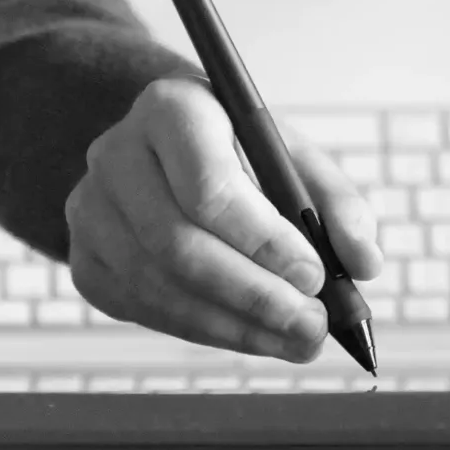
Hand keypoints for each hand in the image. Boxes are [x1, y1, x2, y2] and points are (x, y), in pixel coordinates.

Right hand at [64, 77, 382, 359]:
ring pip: (160, 287)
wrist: (164, 152)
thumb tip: (363, 263)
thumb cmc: (235, 150)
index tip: (313, 275)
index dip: (262, 240)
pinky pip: (143, 310)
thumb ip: (335, 202)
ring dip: (235, 326)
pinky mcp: (86, 259)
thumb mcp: (290, 154)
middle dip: (254, 297)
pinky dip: (203, 332)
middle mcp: (116, 154)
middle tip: (312, 326)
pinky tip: (249, 335)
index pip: (208, 186)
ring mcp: (90, 210)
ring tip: (295, 340)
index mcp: (171, 109)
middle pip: (179, 245)